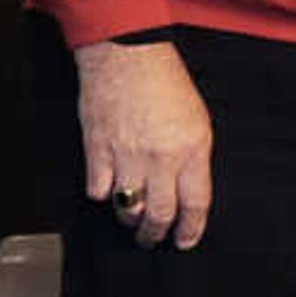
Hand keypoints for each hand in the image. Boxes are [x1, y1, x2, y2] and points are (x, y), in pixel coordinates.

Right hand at [74, 40, 212, 249]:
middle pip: (160, 213)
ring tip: (133, 222)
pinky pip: (98, 189)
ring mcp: (127, 154)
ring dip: (130, 220)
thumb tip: (187, 192)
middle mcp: (161, 157)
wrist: (128, 56)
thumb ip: (194, 158)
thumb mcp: (198, 121)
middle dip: (157, 234)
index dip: (191, 229)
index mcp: (192, 149)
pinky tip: (108, 191)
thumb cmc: (166, 84)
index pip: (195, 204)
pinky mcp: (97, 148)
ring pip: (128, 207)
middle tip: (154, 240)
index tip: (186, 240)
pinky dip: (103, 195)